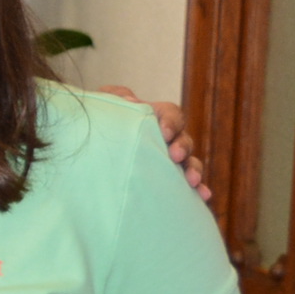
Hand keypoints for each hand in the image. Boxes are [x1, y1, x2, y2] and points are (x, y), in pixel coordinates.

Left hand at [102, 87, 211, 204]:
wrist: (91, 149)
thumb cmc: (99, 122)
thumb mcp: (103, 104)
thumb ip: (116, 96)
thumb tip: (132, 100)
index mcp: (154, 118)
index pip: (172, 115)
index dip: (172, 122)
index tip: (165, 133)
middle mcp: (166, 140)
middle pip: (184, 140)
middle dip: (183, 147)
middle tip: (175, 156)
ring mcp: (168, 161)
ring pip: (189, 163)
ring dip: (194, 170)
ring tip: (193, 181)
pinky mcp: (167, 181)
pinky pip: (184, 186)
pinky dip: (197, 190)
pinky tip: (203, 196)